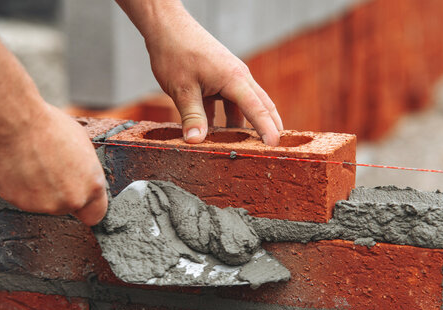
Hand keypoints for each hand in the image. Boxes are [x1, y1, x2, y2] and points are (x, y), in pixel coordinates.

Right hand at [0, 104, 107, 225]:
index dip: (87, 205)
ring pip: (44, 204)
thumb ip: (86, 173)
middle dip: (61, 193)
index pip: (95, 215)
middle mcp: (71, 200)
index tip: (80, 198)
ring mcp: (44, 204)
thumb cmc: (52, 127)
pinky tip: (21, 166)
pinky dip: (21, 187)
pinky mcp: (19, 202)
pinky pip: (22, 198)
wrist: (17, 123)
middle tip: (52, 169)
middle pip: (67, 207)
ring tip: (35, 164)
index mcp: (93, 187)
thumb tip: (83, 179)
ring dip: (41, 191)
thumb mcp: (84, 148)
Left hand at [138, 4, 282, 144]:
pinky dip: (226, 119)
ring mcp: (229, 78)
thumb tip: (195, 141)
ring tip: (245, 149)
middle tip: (275, 150)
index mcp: (234, 79)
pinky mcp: (219, 80)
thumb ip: (192, 117)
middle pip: (262, 106)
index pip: (258, 109)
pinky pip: (228, 104)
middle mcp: (238, 78)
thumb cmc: (176, 52)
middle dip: (269, 128)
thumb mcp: (182, 89)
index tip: (275, 147)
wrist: (166, 27)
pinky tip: (217, 134)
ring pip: (244, 106)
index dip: (268, 130)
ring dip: (244, 127)